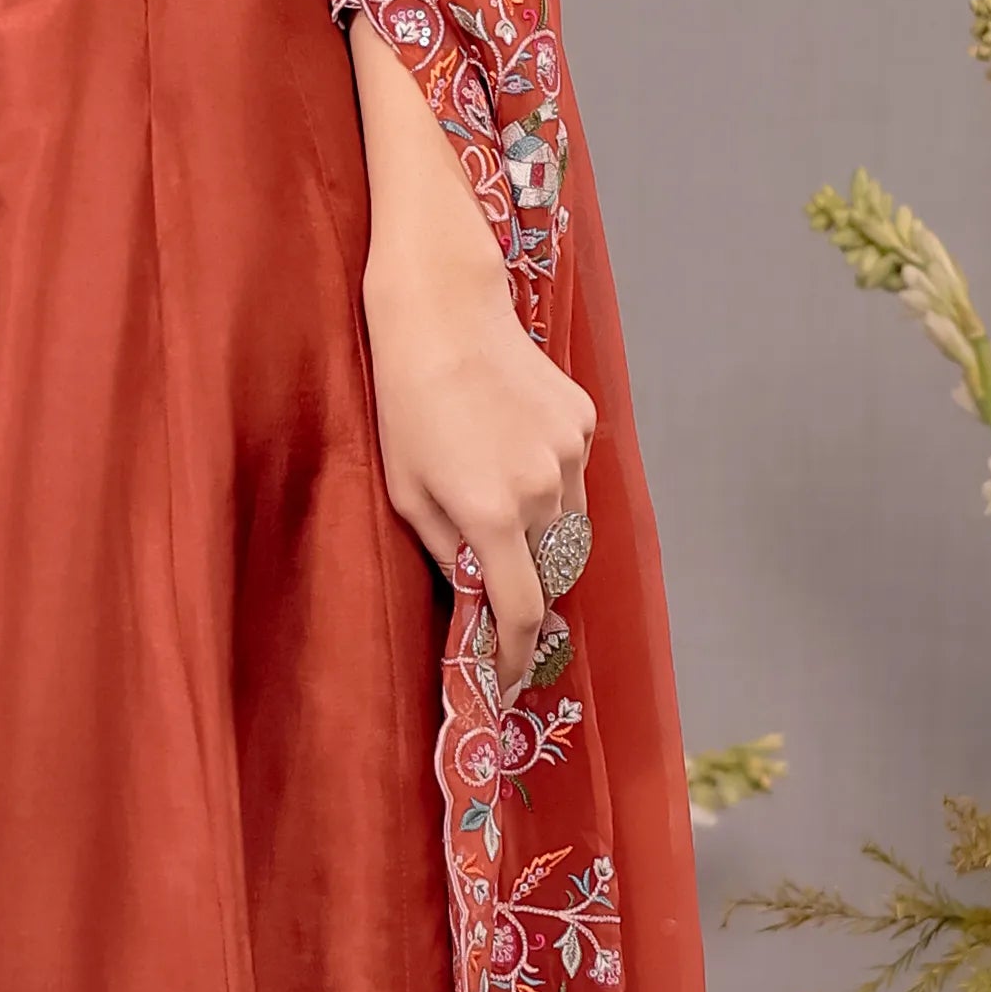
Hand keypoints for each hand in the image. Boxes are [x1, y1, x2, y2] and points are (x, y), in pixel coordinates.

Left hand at [361, 191, 592, 666]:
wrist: (443, 313)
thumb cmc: (406, 404)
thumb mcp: (407, 492)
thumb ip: (450, 555)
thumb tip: (479, 600)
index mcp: (492, 513)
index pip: (520, 611)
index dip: (513, 654)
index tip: (504, 678)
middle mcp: (543, 490)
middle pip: (553, 575)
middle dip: (529, 598)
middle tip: (501, 603)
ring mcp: (571, 455)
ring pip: (571, 531)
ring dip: (544, 546)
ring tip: (505, 523)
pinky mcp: (584, 423)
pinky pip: (576, 481)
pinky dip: (552, 491)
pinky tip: (514, 456)